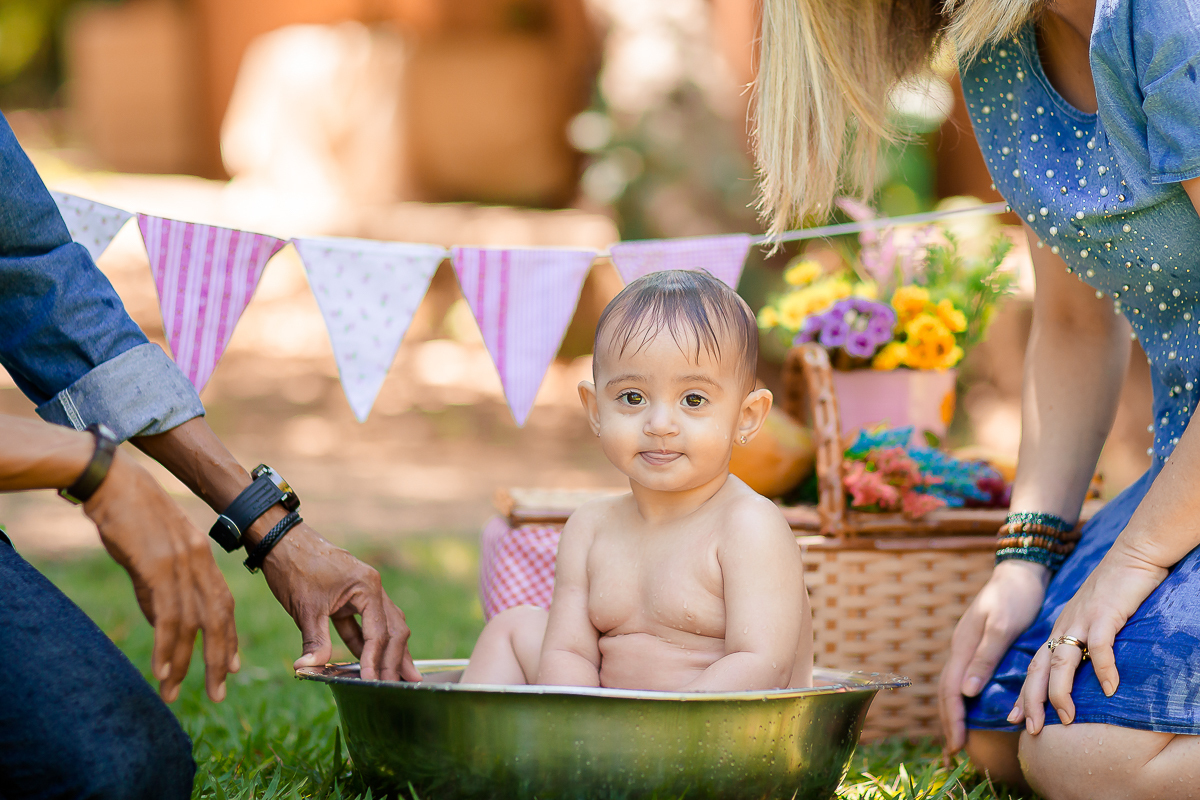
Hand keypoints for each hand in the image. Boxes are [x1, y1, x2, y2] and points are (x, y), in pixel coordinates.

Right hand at [84, 450, 238, 702]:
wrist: (114, 482)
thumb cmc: (130, 515)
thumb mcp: (154, 552)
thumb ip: (161, 586)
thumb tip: (163, 623)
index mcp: (202, 556)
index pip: (223, 604)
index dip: (228, 637)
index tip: (231, 666)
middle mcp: (198, 561)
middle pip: (218, 619)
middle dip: (218, 659)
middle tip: (218, 693)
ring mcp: (180, 564)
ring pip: (192, 623)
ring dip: (184, 662)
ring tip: (175, 691)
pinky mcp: (157, 566)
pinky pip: (167, 614)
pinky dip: (166, 645)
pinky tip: (162, 669)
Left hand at [258, 522, 420, 681]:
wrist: (281, 540)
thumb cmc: (295, 568)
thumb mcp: (305, 608)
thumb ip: (315, 640)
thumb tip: (308, 669)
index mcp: (367, 587)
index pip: (379, 632)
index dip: (376, 660)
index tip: (373, 682)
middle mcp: (372, 588)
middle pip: (394, 629)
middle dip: (397, 658)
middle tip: (403, 684)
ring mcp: (363, 592)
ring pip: (385, 627)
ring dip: (389, 652)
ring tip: (401, 676)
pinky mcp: (350, 597)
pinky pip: (365, 624)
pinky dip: (367, 643)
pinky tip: (370, 662)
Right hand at [938, 560, 1048, 755]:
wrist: (1020, 572)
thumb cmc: (1014, 597)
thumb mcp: (1002, 626)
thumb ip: (985, 658)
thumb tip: (968, 692)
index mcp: (963, 646)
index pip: (952, 690)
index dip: (954, 718)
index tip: (958, 744)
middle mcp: (961, 648)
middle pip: (947, 690)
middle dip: (949, 719)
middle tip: (955, 748)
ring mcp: (968, 645)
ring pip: (954, 684)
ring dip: (955, 710)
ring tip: (960, 733)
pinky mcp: (979, 645)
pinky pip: (966, 676)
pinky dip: (965, 697)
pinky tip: (973, 705)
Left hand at [1011, 545, 1165, 733]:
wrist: (1133, 555)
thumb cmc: (1116, 589)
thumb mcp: (1092, 618)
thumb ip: (1084, 641)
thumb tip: (1085, 671)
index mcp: (1059, 628)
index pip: (1034, 665)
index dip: (1024, 692)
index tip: (1015, 717)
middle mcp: (1064, 625)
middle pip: (1039, 668)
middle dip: (1032, 700)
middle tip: (1030, 729)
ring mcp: (1082, 620)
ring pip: (1062, 661)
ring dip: (1061, 692)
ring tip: (1065, 718)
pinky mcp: (1105, 614)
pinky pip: (1100, 647)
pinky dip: (1103, 669)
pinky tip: (1109, 689)